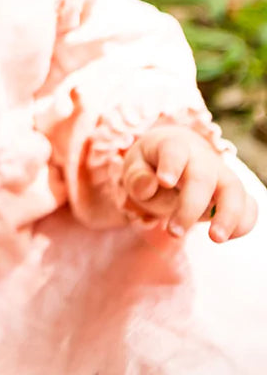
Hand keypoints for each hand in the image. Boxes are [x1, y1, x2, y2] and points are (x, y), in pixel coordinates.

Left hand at [121, 125, 257, 242]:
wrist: (173, 159)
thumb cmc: (151, 166)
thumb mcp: (135, 168)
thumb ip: (138, 177)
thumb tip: (150, 184)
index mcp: (172, 145)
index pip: (175, 150)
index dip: (171, 164)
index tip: (164, 181)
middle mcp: (201, 157)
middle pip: (203, 177)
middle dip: (191, 206)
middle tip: (174, 232)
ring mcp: (221, 173)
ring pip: (234, 189)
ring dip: (228, 215)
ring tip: (215, 239)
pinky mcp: (233, 192)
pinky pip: (249, 205)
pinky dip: (244, 222)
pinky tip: (226, 237)